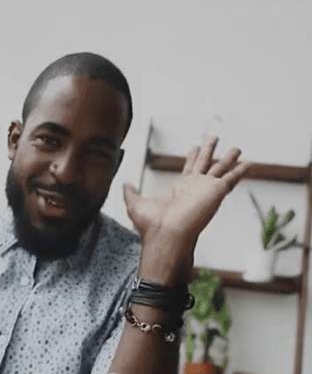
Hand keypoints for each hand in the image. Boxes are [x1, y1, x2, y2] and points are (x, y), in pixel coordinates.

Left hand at [123, 136, 251, 245]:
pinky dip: (241, 171)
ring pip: (221, 168)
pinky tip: (249, 163)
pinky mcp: (216, 192)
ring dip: (229, 158)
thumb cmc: (152, 225)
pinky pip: (231, 178)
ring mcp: (207, 189)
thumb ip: (130, 192)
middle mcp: (195, 188)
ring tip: (237, 148)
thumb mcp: (135, 204)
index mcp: (180, 189)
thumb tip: (124, 185)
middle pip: (205, 163)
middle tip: (214, 138)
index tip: (196, 147)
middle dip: (209, 150)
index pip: (188, 168)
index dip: (192, 157)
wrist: (166, 236)